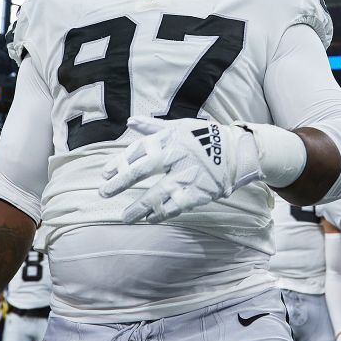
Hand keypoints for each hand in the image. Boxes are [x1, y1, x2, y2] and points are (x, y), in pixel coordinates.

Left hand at [99, 117, 261, 222]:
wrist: (237, 151)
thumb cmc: (203, 137)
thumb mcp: (178, 126)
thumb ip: (153, 126)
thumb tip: (129, 121)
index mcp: (168, 139)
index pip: (137, 150)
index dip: (119, 163)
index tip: (105, 174)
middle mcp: (175, 157)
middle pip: (142, 171)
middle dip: (120, 183)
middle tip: (104, 193)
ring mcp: (186, 176)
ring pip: (157, 195)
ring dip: (138, 208)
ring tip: (125, 218)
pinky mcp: (198, 193)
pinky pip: (175, 207)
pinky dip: (161, 214)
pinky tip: (150, 219)